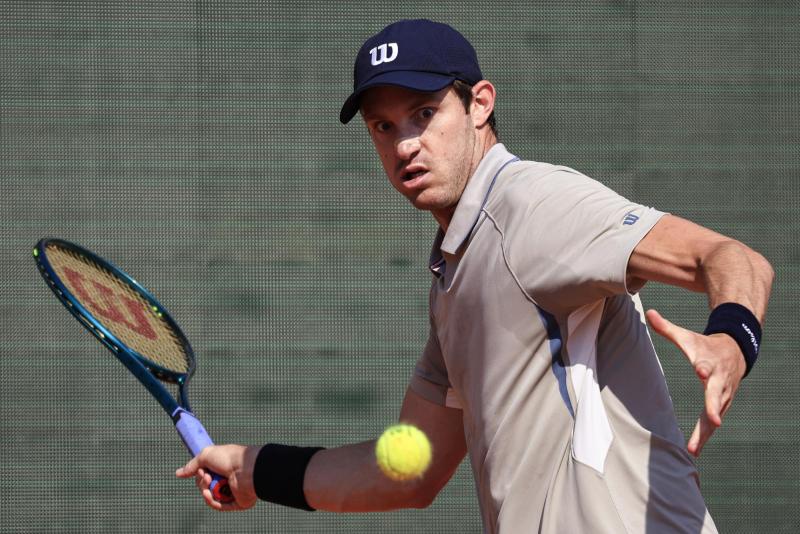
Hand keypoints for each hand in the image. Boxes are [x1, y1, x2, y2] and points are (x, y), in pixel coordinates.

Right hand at [176, 444, 259, 510]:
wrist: (245, 468)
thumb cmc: (229, 458)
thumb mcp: (206, 455)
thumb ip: (192, 465)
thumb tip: (178, 473)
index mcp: (223, 466)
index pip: (205, 474)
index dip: (199, 473)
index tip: (195, 471)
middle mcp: (228, 478)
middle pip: (206, 486)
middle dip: (202, 481)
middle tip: (206, 475)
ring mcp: (232, 490)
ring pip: (211, 496)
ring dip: (205, 491)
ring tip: (209, 482)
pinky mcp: (237, 502)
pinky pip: (219, 505)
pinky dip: (212, 501)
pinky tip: (208, 494)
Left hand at [646, 309, 745, 456]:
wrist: (736, 351)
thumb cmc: (705, 345)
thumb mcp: (688, 337)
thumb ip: (667, 328)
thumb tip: (649, 312)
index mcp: (710, 361)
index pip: (707, 363)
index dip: (704, 367)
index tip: (700, 370)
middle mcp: (719, 380)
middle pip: (716, 394)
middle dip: (714, 406)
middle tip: (713, 419)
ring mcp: (723, 394)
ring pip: (716, 414)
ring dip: (706, 431)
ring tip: (694, 448)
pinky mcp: (722, 404)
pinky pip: (713, 422)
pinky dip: (705, 436)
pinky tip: (694, 450)